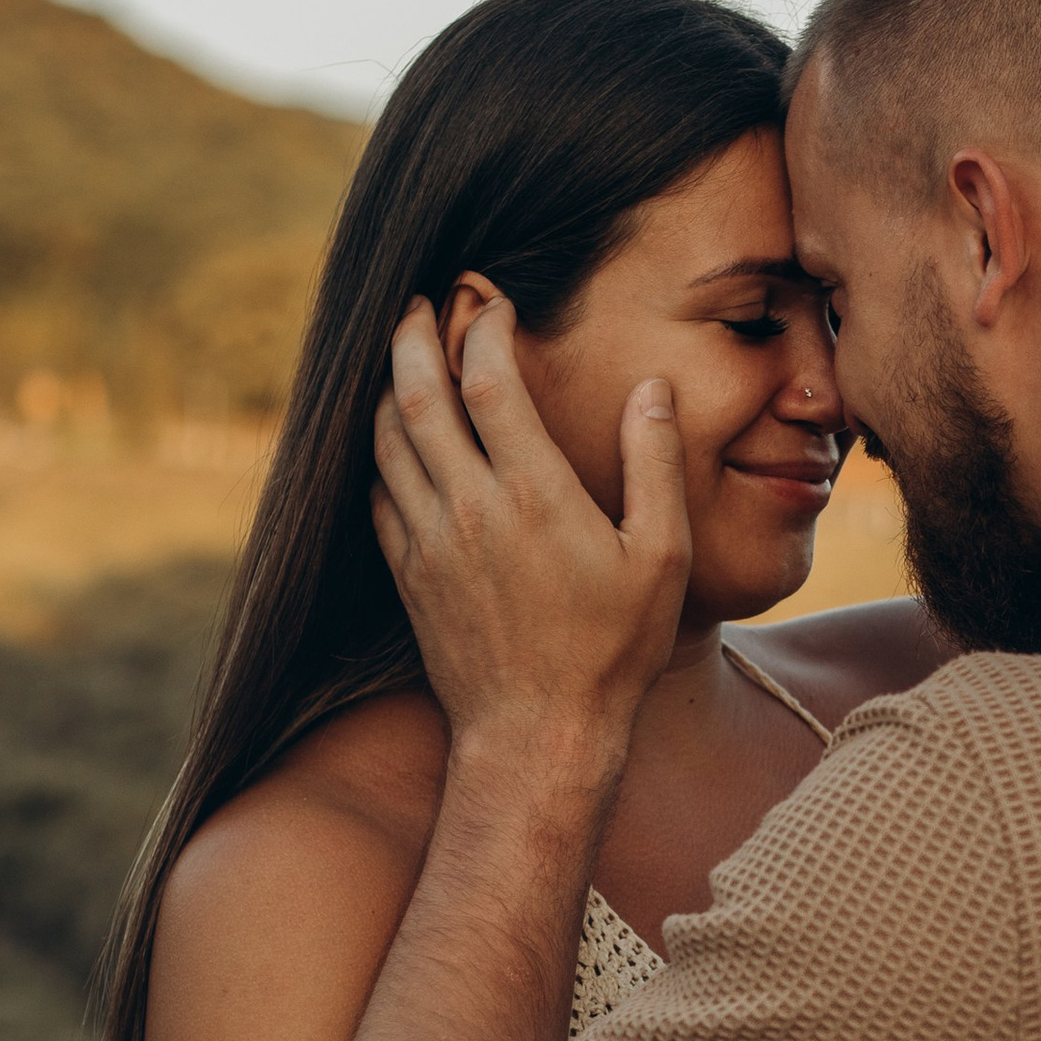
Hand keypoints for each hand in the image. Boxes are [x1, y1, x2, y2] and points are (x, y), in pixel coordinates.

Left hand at [370, 296, 690, 766]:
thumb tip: (651, 390)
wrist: (539, 736)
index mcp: (533, 493)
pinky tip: (394, 443)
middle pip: (416, 396)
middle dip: (412, 339)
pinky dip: (380, 454)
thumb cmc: (612, 652)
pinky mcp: (409, 576)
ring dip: (387, 389)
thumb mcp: (661, 557)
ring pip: (385, 442)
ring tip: (399, 359)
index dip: (485, 330)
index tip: (493, 304)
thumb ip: (654, 465)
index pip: (489, 381)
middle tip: (417, 305)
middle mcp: (469, 508)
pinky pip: (378, 496)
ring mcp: (429, 542)